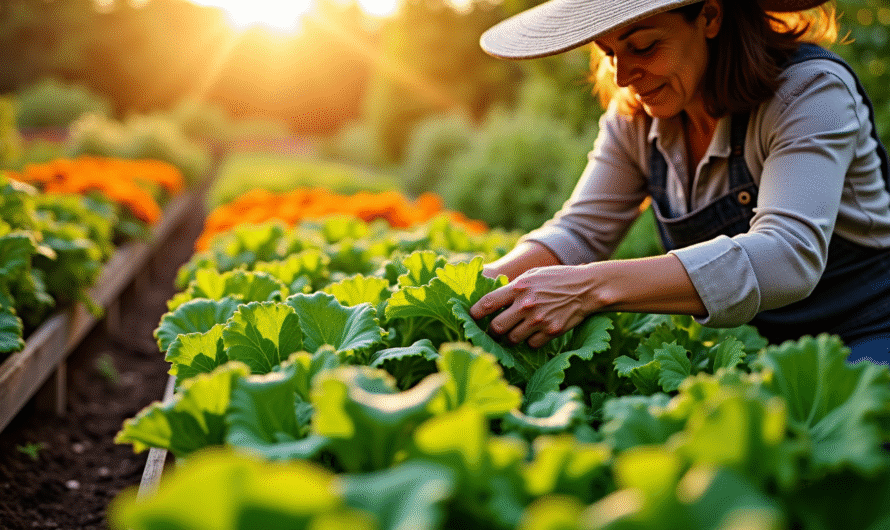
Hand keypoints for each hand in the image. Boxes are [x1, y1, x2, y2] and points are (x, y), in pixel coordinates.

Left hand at [470, 264, 602, 347]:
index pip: (487, 303)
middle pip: (496, 327)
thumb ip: (513, 288)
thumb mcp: (532, 276)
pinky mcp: (551, 331)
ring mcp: (539, 320)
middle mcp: (526, 304)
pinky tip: (535, 332)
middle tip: (494, 329)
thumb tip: (491, 300)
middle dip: (492, 331)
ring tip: (515, 331)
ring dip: (510, 337)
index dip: (475, 313)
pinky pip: (531, 344)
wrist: (586, 288)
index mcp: (518, 288)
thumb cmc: (556, 279)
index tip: (472, 317)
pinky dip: (530, 341)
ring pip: (512, 339)